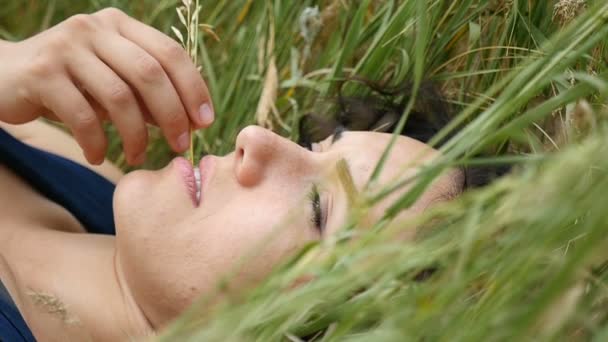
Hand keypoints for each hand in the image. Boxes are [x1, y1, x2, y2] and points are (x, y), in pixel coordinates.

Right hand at [0, 8, 214, 164]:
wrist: (3, 77)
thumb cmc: (70, 84)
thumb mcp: (112, 83)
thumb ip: (146, 95)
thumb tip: (191, 121)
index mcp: (120, 25)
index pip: (170, 52)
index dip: (194, 88)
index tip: (205, 122)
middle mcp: (95, 29)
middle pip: (150, 73)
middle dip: (173, 115)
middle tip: (180, 145)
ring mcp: (66, 47)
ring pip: (119, 97)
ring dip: (136, 135)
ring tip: (138, 156)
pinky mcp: (42, 72)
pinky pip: (83, 115)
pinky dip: (97, 142)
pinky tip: (99, 156)